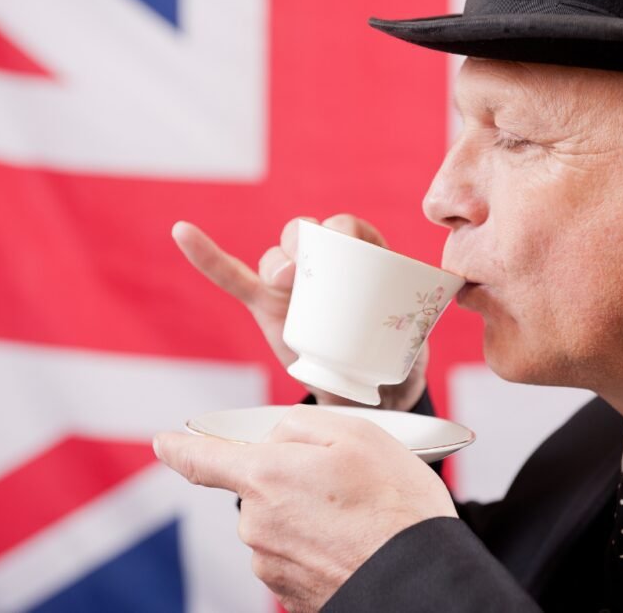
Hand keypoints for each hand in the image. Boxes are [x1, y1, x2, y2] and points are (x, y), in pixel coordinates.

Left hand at [153, 406, 456, 611]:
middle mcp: (256, 524)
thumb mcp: (358, 434)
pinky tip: (355, 544)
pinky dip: (320, 546)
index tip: (165, 442)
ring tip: (360, 518)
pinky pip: (297, 555)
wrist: (420, 579)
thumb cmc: (395, 506)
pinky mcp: (290, 593)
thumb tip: (277, 438)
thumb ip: (301, 425)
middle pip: (261, 487)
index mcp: (265, 477)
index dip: (180, 447)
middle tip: (347, 484)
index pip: (203, 459)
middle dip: (294, 480)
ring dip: (311, 515)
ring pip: (281, 522)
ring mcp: (271, 564)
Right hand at [171, 214, 428, 410]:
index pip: (348, 229)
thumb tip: (440, 317)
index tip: (347, 247)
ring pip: (274, 257)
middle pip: (306, 233)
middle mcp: (324, 262)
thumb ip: (419, 332)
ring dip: (276, 261)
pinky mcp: (264, 303)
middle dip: (302, 241)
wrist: (364, 394)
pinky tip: (183, 232)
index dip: (343, 231)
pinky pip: (231, 275)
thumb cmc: (394, 360)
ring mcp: (291, 283)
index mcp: (363, 258)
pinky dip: (206, 256)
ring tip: (284, 281)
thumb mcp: (413, 343)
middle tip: (304, 271)